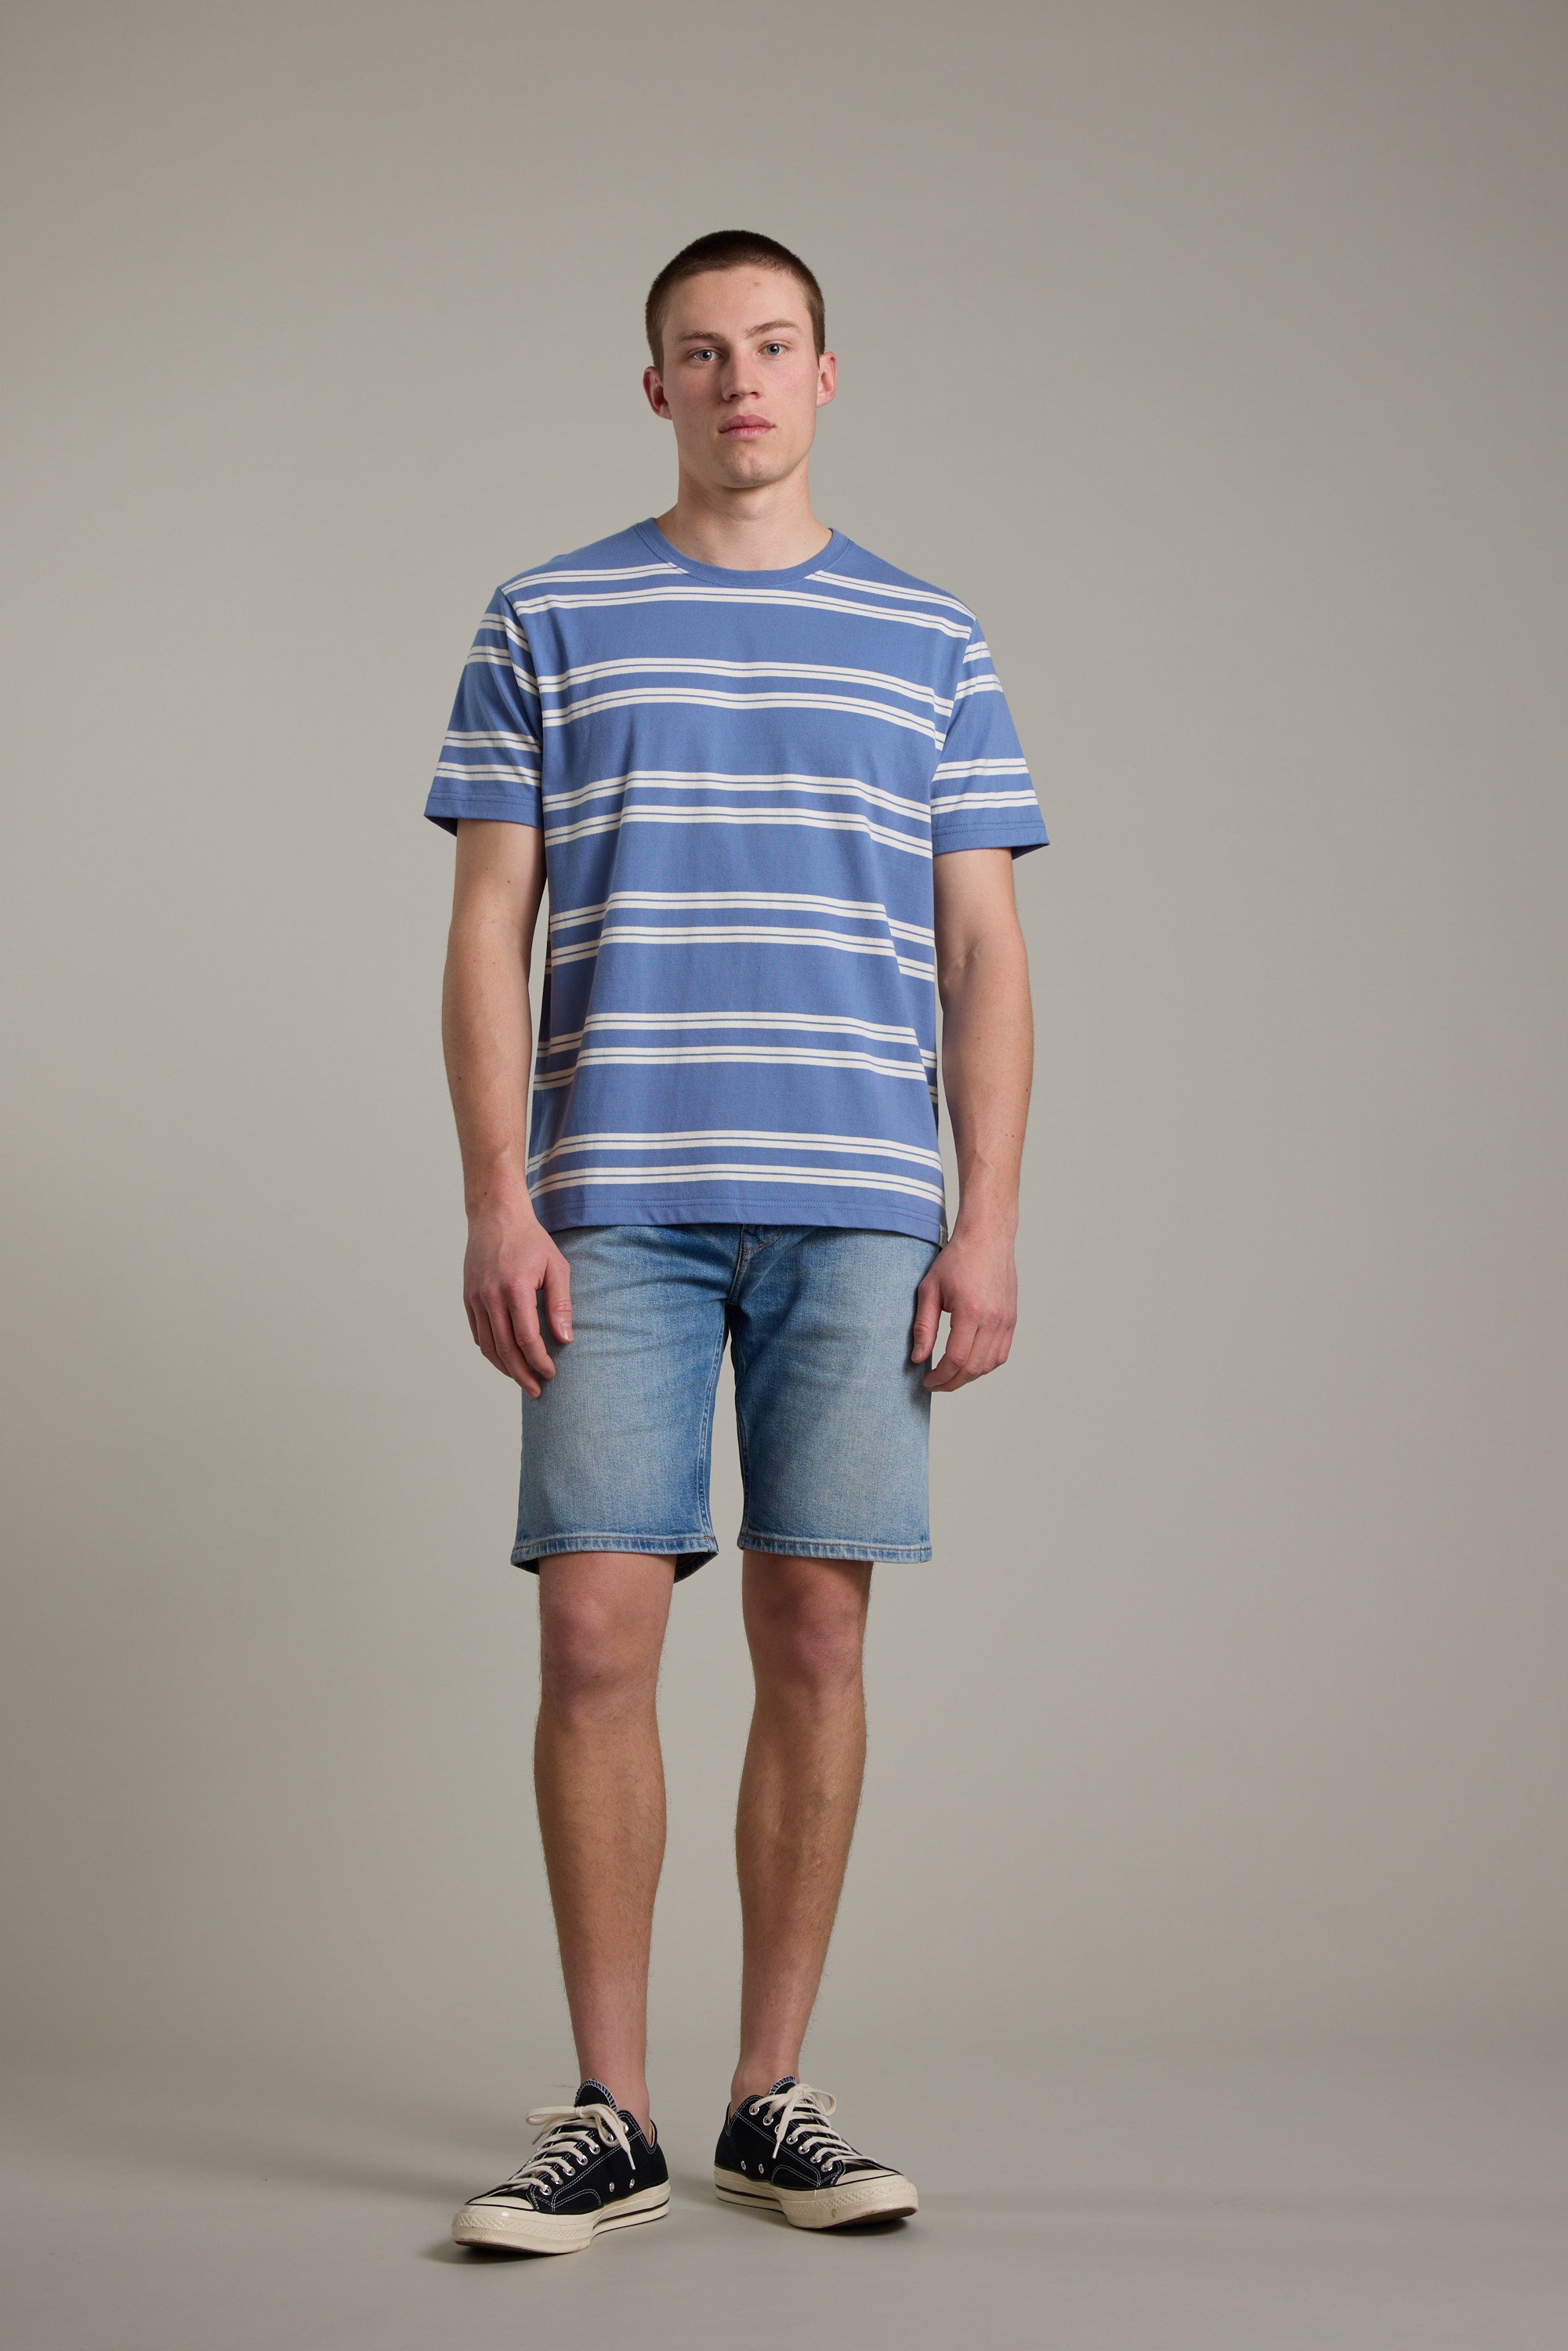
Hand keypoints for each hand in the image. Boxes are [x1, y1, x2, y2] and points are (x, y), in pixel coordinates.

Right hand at [463, 1207, 571, 1396]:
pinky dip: (490, 1351)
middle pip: (505, 1350)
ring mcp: (475, 1298)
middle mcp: (490, 1297)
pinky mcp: (468, 1298)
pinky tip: (505, 1359)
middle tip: (537, 1391)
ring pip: (487, 1346)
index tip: (551, 1373)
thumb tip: (565, 1339)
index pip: (526, 1339)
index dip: (539, 1361)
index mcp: (515, 1289)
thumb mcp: (556, 1267)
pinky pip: (477, 1334)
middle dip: (522, 1375)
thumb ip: (561, 1304)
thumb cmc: (531, 1241)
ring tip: (522, 1379)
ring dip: (505, 1368)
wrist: (495, 1216)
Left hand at [911, 1220, 1017, 1391]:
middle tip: (935, 1384)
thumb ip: (923, 1326)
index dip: (940, 1377)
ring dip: (968, 1376)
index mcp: (970, 1311)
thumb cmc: (956, 1260)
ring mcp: (1006, 1320)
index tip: (926, 1381)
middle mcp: (993, 1319)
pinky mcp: (1012, 1319)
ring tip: (949, 1375)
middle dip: (952, 1382)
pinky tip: (969, 1363)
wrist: (987, 1238)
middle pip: (973, 1368)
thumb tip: (918, 1358)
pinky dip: (985, 1365)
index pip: (955, 1359)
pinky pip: (1001, 1354)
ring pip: (989, 1365)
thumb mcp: (929, 1289)